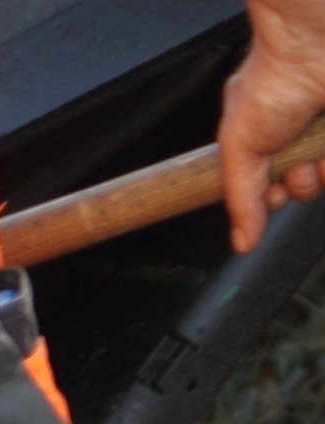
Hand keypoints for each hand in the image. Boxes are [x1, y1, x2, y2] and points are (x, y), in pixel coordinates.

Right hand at [228, 12, 324, 247]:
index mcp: (264, 135)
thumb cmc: (271, 81)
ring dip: (318, 174)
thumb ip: (240, 200)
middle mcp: (298, 132)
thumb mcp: (238, 149)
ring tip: (312, 154)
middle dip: (297, 185)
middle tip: (292, 168)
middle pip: (303, 183)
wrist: (313, 49)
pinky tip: (323, 146)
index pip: (269, 184)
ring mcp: (323, 131)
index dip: (270, 196)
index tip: (270, 192)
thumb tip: (242, 241)